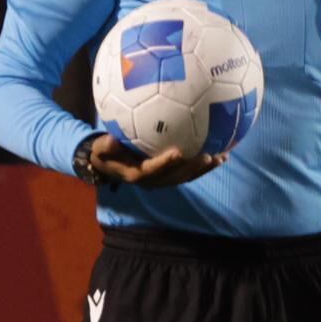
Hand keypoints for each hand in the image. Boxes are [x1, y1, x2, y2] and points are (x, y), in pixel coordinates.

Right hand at [76, 133, 221, 188]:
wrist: (109, 165)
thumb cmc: (104, 154)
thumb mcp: (99, 149)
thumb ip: (105, 146)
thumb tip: (110, 140)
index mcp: (136, 175)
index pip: (152, 170)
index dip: (165, 163)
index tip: (178, 152)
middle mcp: (152, 181)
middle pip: (175, 177)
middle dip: (192, 168)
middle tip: (207, 155)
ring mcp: (163, 180)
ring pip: (186, 176)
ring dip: (204, 169)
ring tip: (221, 157)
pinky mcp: (170, 176)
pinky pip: (189, 172)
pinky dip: (204, 165)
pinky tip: (221, 155)